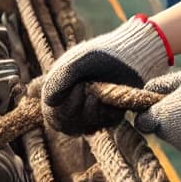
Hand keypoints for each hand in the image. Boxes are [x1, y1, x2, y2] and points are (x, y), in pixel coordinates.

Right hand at [42, 15, 174, 133]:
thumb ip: (60, 79)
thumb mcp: (77, 62)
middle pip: (66, 125)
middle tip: (91, 89)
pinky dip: (108, 112)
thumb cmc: (100, 54)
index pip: (52, 113)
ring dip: (93, 111)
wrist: (131, 54)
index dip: (62, 107)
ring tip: (102, 90)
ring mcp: (91, 112)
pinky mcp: (109, 116)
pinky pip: (105, 124)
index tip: (79, 86)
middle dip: (77, 110)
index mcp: (60, 90)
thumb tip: (49, 102)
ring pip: (85, 128)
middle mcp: (72, 104)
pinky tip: (113, 95)